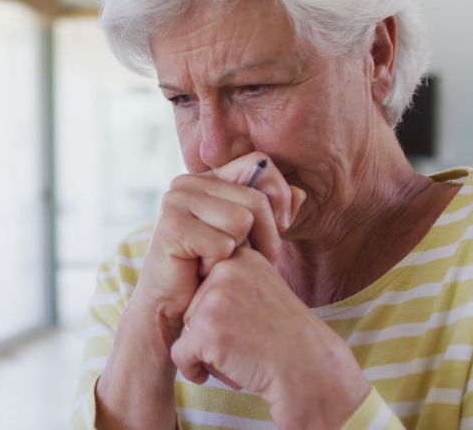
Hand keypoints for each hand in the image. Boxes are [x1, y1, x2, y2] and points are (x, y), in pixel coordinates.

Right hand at [134, 151, 304, 342]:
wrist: (171, 308)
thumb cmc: (212, 273)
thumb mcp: (250, 238)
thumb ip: (274, 214)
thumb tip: (300, 194)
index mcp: (207, 179)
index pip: (258, 163)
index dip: (279, 194)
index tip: (283, 225)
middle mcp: (188, 183)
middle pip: (256, 198)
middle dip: (266, 236)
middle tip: (249, 260)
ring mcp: (176, 202)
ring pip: (242, 220)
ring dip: (239, 252)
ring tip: (219, 264)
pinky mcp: (171, 226)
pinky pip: (223, 243)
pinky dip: (219, 265)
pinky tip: (202, 271)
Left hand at [170, 247, 369, 427]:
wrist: (311, 371)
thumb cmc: (286, 338)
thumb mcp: (264, 288)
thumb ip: (233, 277)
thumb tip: (196, 271)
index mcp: (240, 256)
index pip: (203, 283)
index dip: (219, 311)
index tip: (245, 323)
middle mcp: (225, 269)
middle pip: (191, 307)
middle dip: (211, 331)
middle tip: (247, 342)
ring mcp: (214, 298)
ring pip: (186, 330)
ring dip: (206, 351)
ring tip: (242, 355)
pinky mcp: (206, 330)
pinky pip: (180, 354)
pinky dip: (194, 370)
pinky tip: (220, 374)